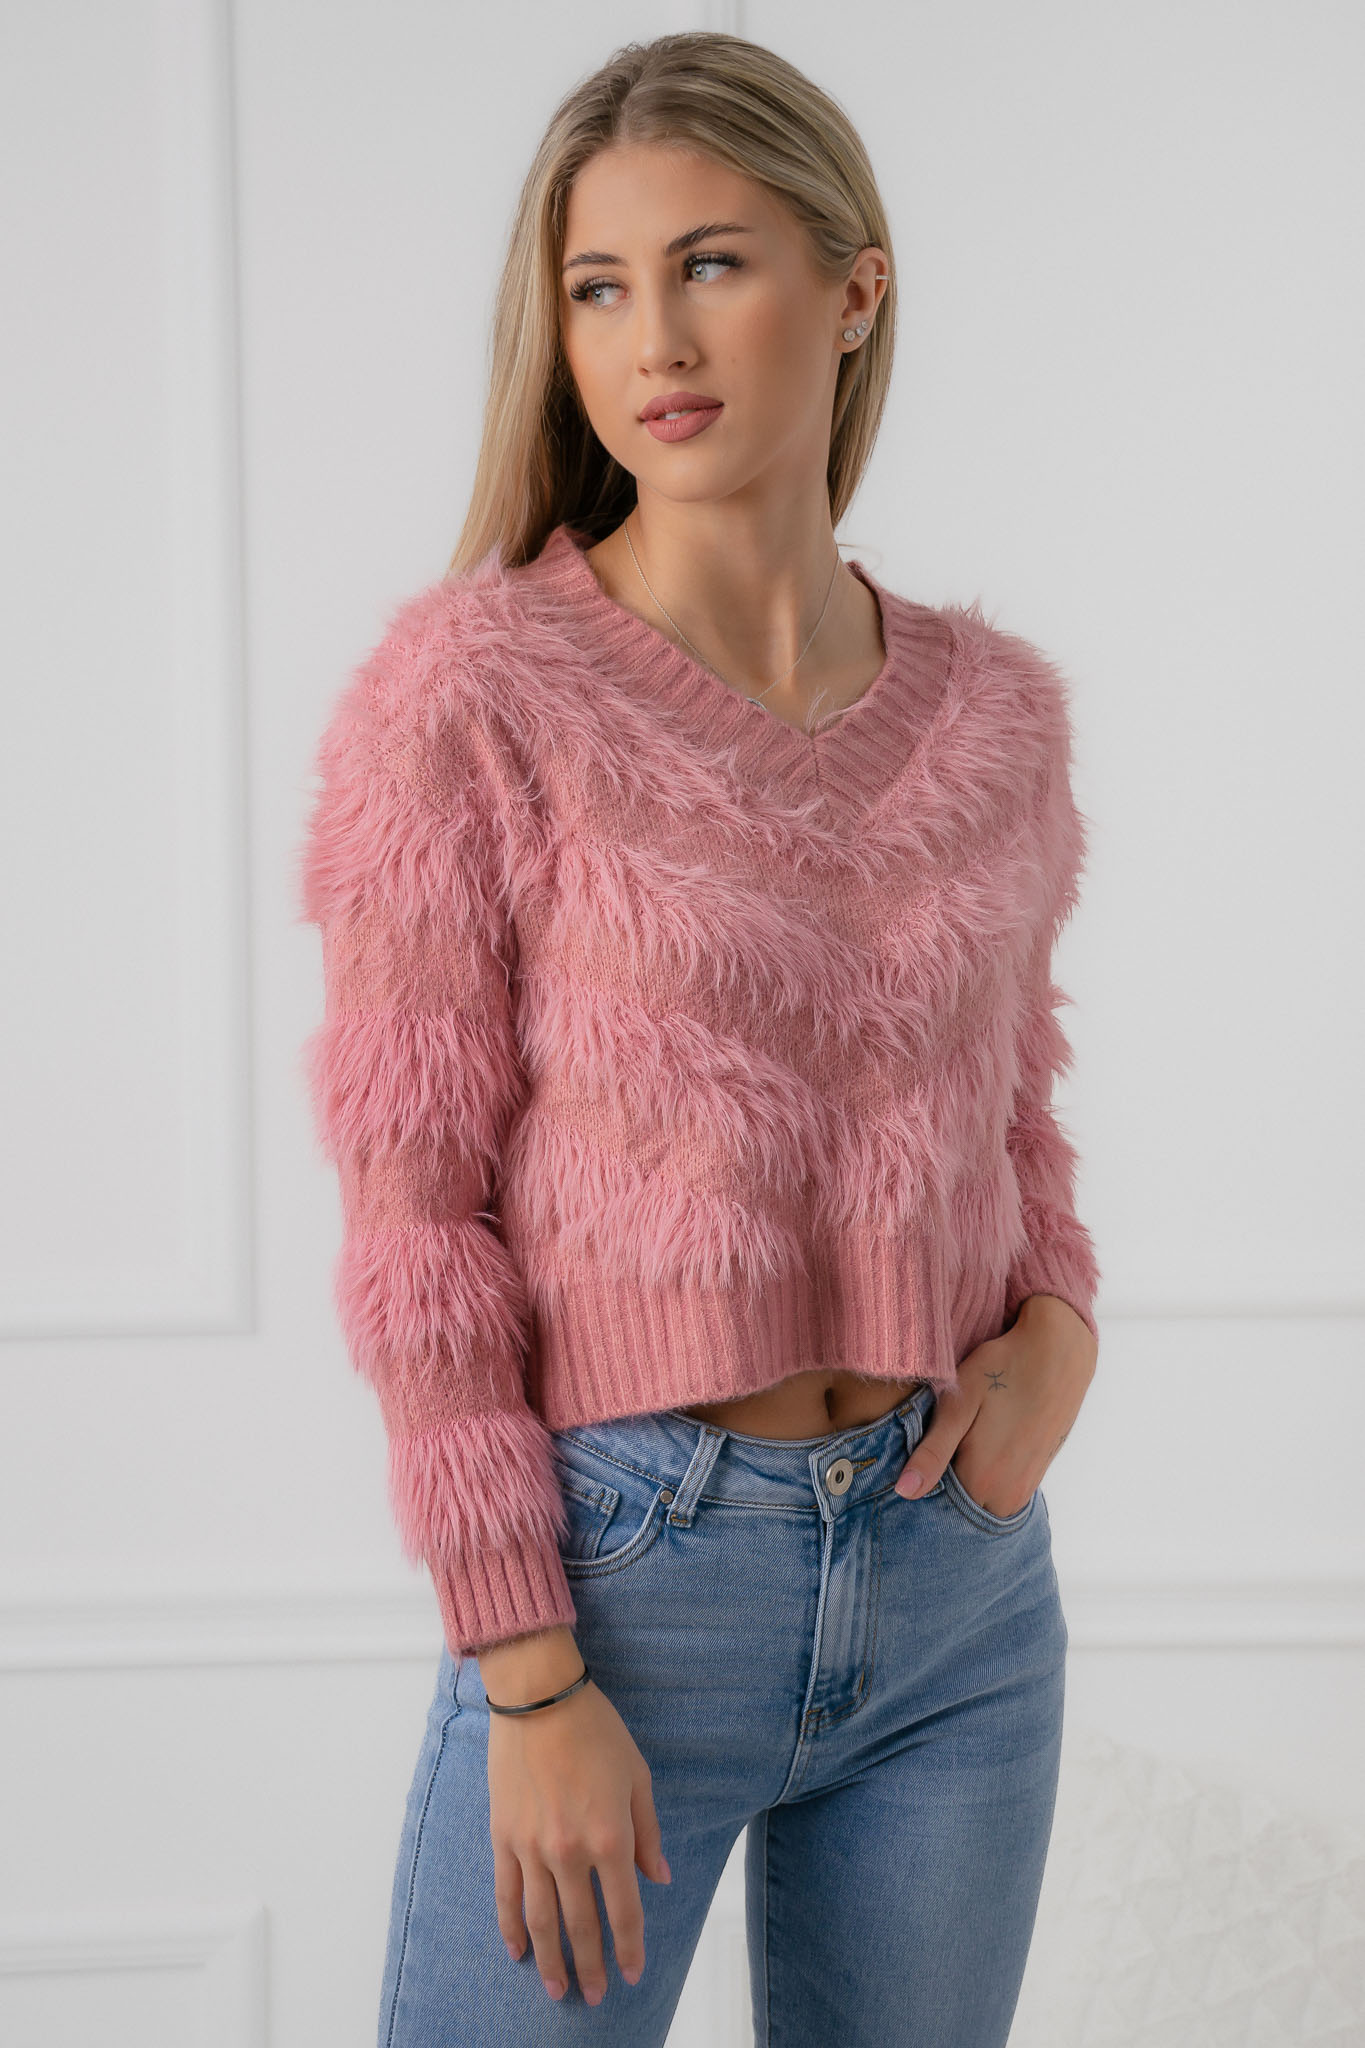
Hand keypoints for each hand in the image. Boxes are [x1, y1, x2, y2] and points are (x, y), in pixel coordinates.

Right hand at [485, 1649, 670, 2005]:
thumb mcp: (637, 1776)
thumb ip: (648, 1832)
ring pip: (541, 1919)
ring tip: (557, 1988)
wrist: (539, 1696)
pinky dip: (510, 1926)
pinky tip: (516, 1950)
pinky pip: (506, 1893)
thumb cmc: (595, 1729)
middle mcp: (570, 1851)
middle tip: (594, 1996)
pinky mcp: (504, 1836)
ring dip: (550, 1959)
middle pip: (581, 1924)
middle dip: (590, 1964)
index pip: (624, 1909)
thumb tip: (658, 1877)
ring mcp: (532, 1847)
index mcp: (610, 1836)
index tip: (632, 1973)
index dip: (629, 1946)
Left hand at [894, 1295, 1096, 1516]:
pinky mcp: (1035, 1475)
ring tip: (956, 1441)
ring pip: (978, 1499)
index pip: (935, 1508)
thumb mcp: (959, 1403)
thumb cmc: (1002, 1369)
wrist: (1058, 1352)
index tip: (910, 1461)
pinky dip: (982, 1476)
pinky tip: (977, 1443)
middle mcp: (1008, 1496)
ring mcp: (1026, 1488)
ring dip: (961, 1480)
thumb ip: (932, 1452)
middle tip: (931, 1447)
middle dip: (940, 1487)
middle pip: (958, 1507)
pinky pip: (998, 1490)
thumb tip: (904, 1492)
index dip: (919, 1485)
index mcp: (984, 1482)